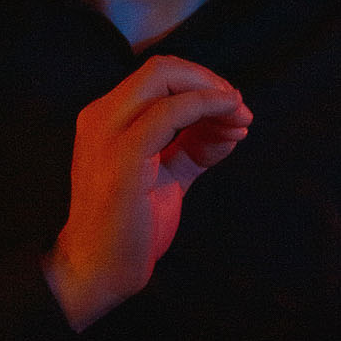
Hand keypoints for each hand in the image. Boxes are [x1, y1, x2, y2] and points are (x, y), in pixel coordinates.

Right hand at [44, 54, 250, 330]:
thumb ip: (192, 147)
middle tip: (240, 109)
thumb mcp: (167, 175)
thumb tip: (231, 125)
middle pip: (163, 68)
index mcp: (108, 118)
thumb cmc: (130, 227)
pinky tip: (229, 126)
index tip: (234, 107)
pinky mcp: (123, 157)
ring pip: (165, 79)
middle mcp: (102, 116)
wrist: (98, 271)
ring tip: (241, 122)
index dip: (202, 83)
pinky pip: (169, 113)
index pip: (158, 77)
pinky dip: (205, 108)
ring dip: (214, 95)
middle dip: (210, 82)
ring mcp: (109, 133)